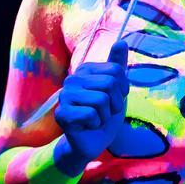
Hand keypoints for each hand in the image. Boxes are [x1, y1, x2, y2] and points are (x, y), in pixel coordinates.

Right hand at [54, 40, 129, 162]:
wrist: (92, 142)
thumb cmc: (104, 115)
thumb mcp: (117, 90)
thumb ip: (117, 66)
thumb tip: (121, 41)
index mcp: (86, 70)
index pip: (116, 71)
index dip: (122, 90)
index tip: (114, 100)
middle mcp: (73, 79)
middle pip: (109, 84)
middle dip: (115, 104)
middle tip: (105, 112)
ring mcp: (65, 95)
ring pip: (101, 100)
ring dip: (105, 116)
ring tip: (97, 119)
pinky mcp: (62, 114)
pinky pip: (91, 114)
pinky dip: (96, 124)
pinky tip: (88, 126)